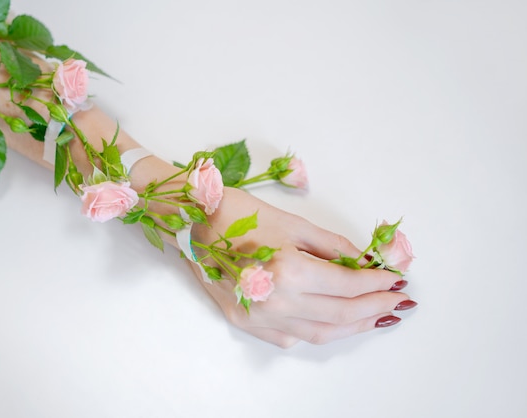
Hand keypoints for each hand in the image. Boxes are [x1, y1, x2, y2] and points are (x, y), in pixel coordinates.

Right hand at [190, 187, 413, 347]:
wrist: (189, 224)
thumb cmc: (238, 213)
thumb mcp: (293, 223)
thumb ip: (334, 248)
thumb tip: (366, 263)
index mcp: (288, 271)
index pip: (348, 285)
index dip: (377, 283)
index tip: (396, 278)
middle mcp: (275, 302)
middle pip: (340, 314)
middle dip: (374, 306)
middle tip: (396, 298)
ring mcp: (259, 318)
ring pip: (320, 334)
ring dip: (352, 325)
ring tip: (375, 314)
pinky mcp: (246, 323)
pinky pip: (293, 337)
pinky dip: (319, 330)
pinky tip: (334, 319)